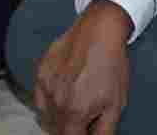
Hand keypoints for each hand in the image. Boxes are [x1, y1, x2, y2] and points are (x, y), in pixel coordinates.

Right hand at [33, 0, 132, 134]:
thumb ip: (104, 131)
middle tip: (85, 118)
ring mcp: (46, 87)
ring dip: (59, 118)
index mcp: (75, 113)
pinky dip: (48, 103)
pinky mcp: (40, 73)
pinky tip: (63, 95)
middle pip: (57, 130)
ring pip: (47, 116)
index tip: (87, 130)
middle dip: (71, 129)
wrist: (99, 31)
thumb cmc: (111, 66)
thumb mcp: (116, 104)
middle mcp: (56, 102)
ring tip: (76, 105)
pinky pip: (39, 99)